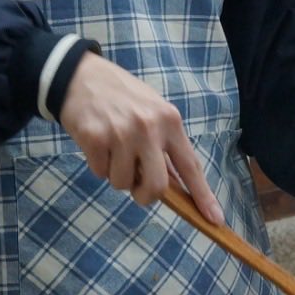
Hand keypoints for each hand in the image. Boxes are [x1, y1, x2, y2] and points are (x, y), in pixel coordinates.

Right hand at [57, 53, 222, 223]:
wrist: (79, 75)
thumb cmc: (121, 96)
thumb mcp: (152, 111)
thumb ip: (164, 145)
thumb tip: (175, 184)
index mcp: (169, 120)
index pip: (190, 165)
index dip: (202, 195)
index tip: (214, 219)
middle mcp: (149, 128)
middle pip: (156, 187)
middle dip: (145, 195)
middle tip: (136, 186)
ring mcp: (121, 133)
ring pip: (122, 183)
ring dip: (116, 174)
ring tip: (112, 148)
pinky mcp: (95, 138)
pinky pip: (100, 173)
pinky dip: (98, 164)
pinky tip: (97, 142)